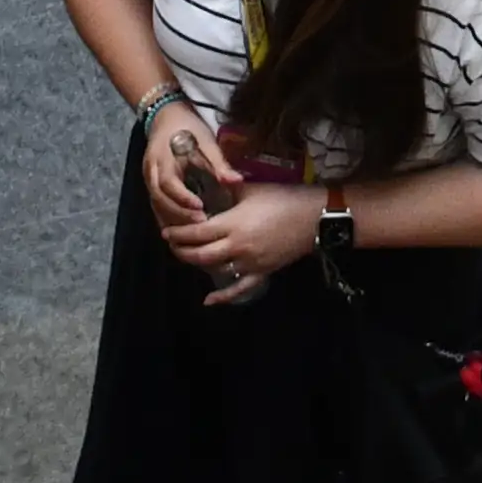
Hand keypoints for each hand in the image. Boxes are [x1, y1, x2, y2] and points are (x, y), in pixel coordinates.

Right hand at [140, 104, 236, 228]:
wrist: (167, 116)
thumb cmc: (189, 128)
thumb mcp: (206, 142)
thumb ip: (220, 164)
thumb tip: (237, 182)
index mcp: (163, 159)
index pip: (169, 184)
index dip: (183, 198)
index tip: (200, 208)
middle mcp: (151, 172)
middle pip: (159, 199)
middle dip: (179, 214)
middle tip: (201, 223)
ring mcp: (149, 179)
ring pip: (156, 205)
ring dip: (173, 219)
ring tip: (194, 231)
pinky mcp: (152, 185)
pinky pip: (157, 205)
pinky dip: (168, 217)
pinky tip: (183, 228)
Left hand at [174, 176, 332, 292]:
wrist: (315, 217)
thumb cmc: (283, 198)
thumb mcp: (251, 189)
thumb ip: (227, 188)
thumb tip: (209, 181)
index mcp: (232, 224)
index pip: (196, 233)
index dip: (178, 233)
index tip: (166, 231)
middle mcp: (236, 247)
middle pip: (200, 255)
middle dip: (182, 250)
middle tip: (172, 244)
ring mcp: (249, 263)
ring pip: (215, 270)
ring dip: (198, 265)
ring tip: (187, 257)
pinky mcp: (262, 272)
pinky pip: (239, 289)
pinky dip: (223, 297)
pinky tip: (209, 300)